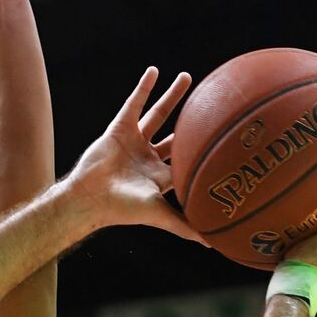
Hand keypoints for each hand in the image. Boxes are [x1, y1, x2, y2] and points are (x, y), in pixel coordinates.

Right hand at [67, 67, 200, 241]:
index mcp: (160, 177)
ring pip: (158, 114)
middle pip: (176, 135)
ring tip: (188, 77)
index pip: (187, 163)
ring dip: (172, 96)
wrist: (90, 198)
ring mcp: (134, 141)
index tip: (226, 142)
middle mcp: (149, 157)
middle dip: (192, 122)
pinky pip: (134, 103)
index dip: (204, 154)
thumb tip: (214, 245)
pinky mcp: (119, 128)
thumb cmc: (122, 209)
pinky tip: (155, 71)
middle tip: (213, 106)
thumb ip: (185, 227)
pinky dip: (144, 88)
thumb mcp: (159, 215)